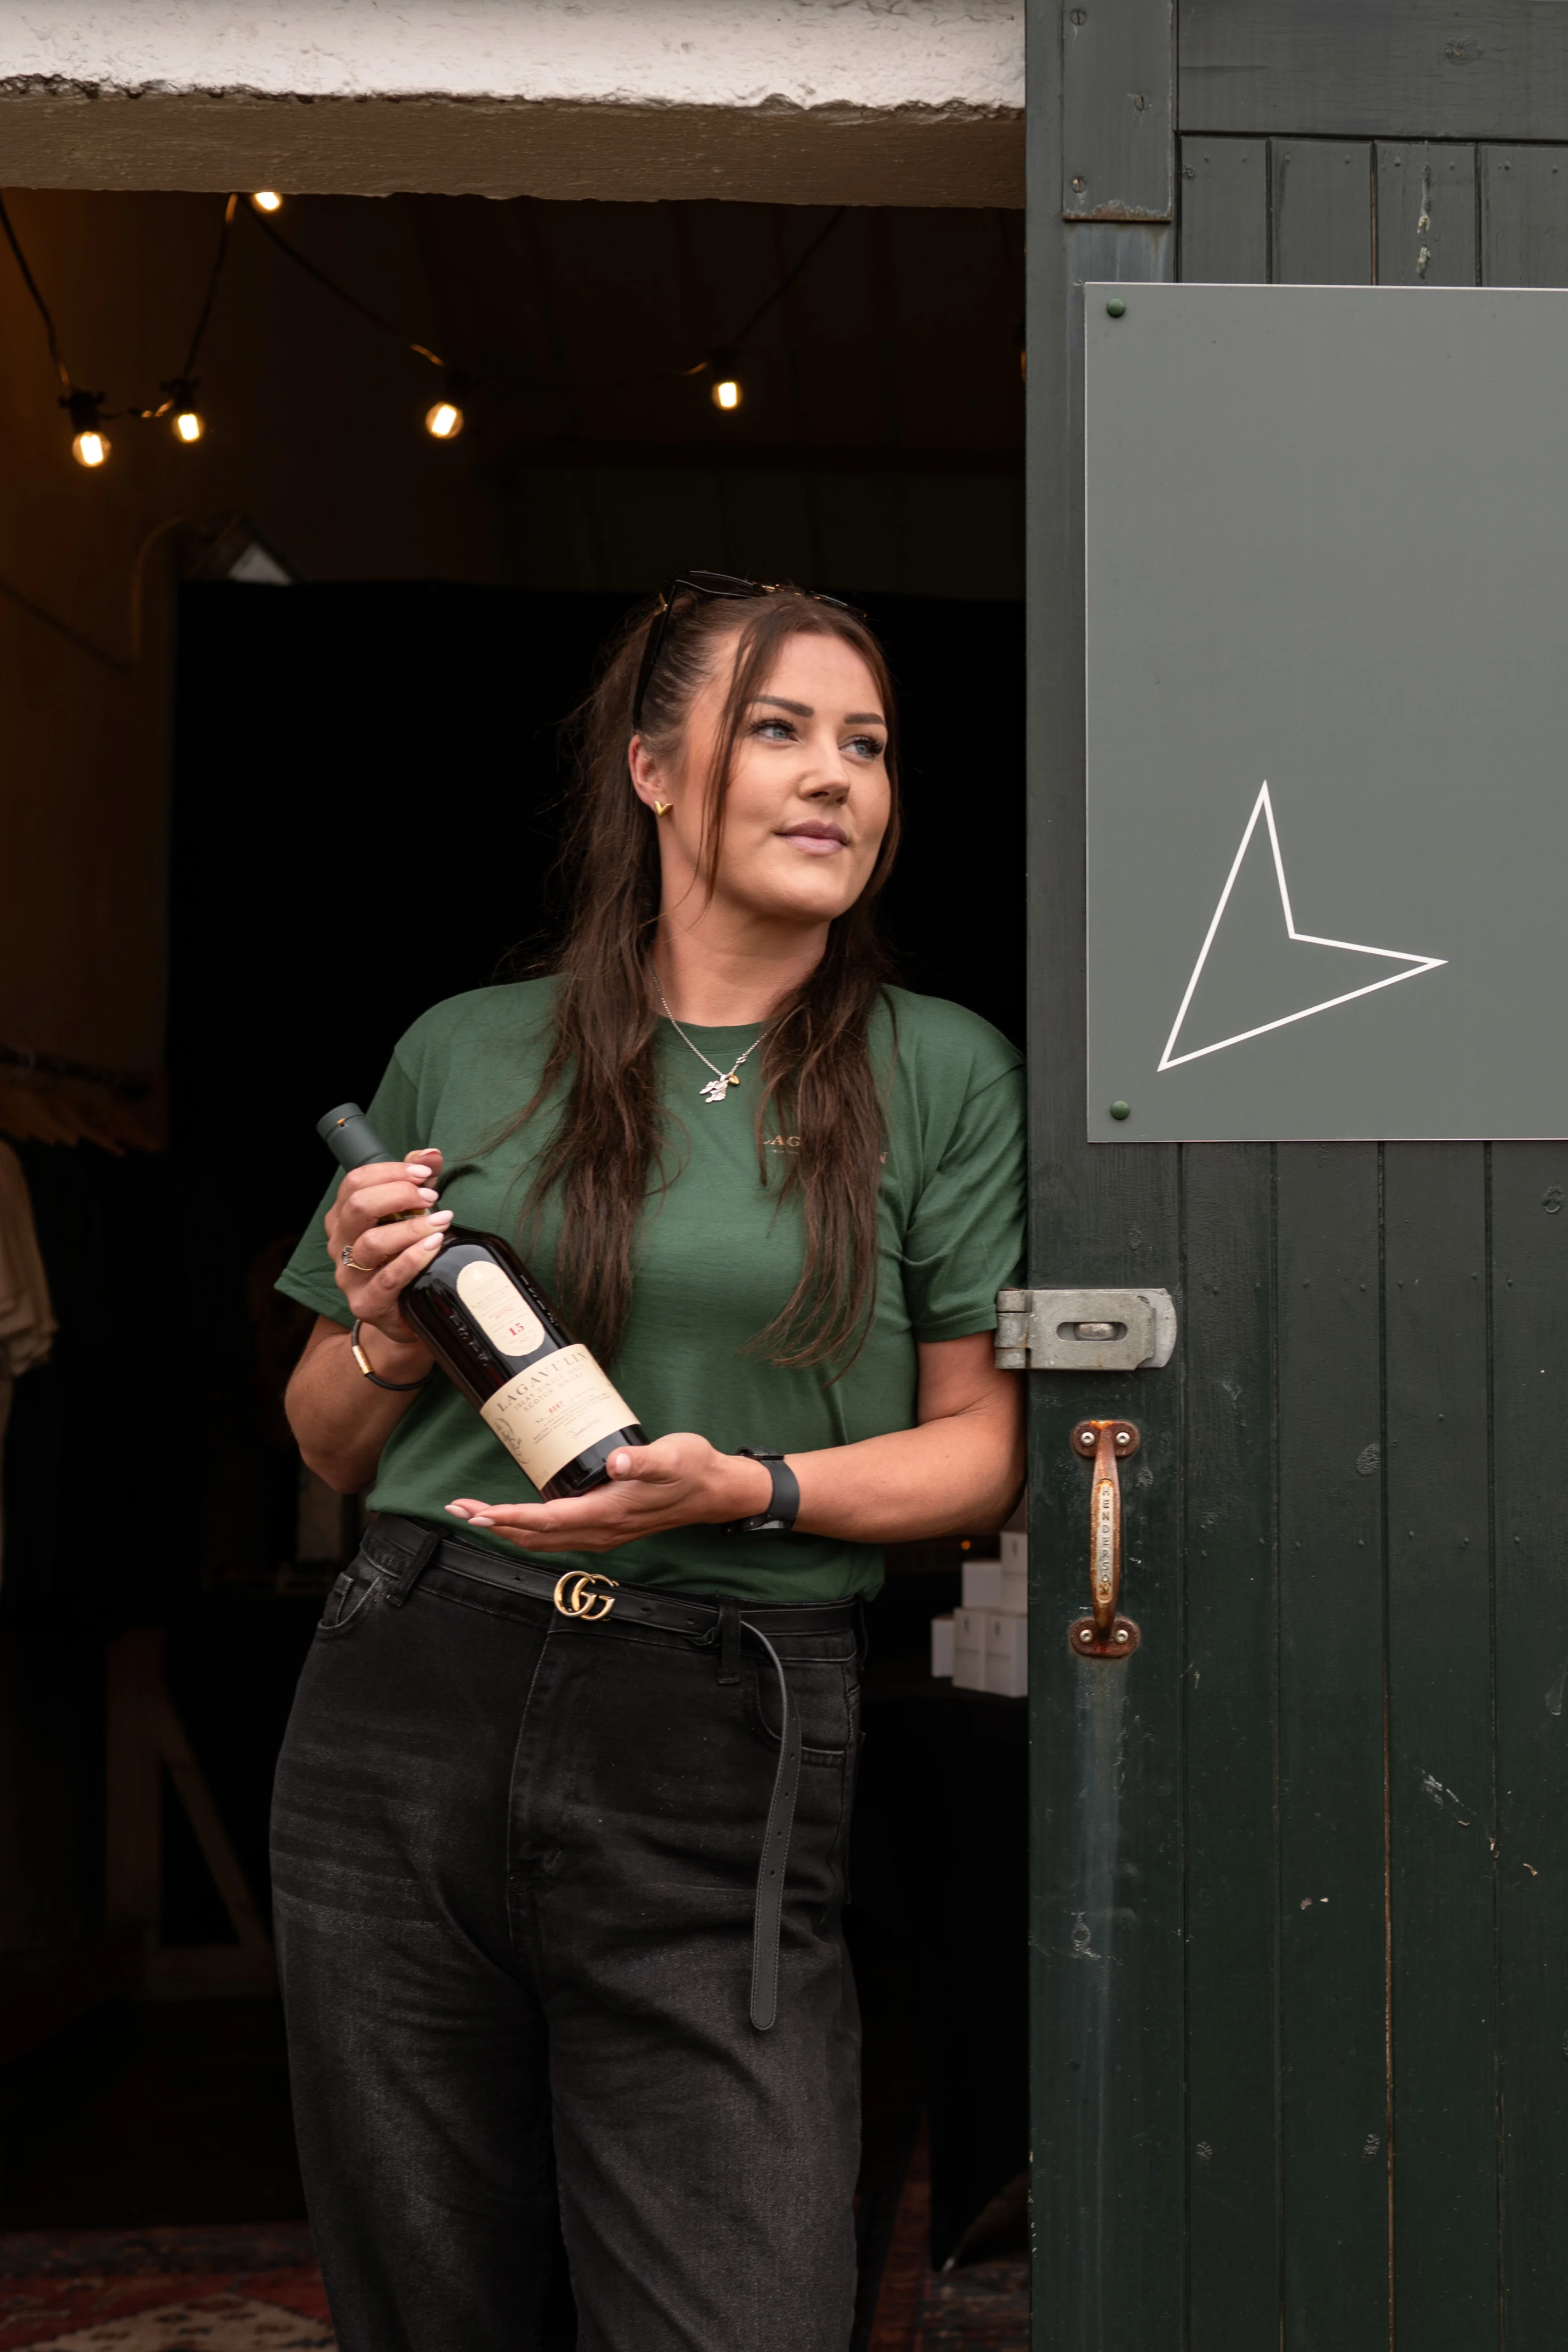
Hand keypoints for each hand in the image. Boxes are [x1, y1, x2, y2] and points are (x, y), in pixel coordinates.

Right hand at [324, 1146, 447, 1355]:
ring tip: (440, 1221)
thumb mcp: (410, 1215)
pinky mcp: (366, 1304)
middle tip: (431, 1197)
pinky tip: (434, 1246)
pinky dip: (413, 1258)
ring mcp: (349, 1276)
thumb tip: (430, 1153)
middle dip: (399, 1194)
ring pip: (372, 1243)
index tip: (424, 1172)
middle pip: (358, 1207)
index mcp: (344, 1218)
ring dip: (411, 1227)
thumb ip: (416, 1182)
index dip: (391, 1171)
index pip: (355, 1182)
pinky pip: (388, 1278)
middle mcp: (340, 1245)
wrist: (405, 1313)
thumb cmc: (405, 1258)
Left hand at [444, 1434, 775, 1555]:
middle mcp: (600, 1531)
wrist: (715, 1491)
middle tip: (458, 1509)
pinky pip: (557, 1536)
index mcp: (608, 1513)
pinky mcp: (605, 1527)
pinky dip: (529, 1530)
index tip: (479, 1512)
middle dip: (494, 1524)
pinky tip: (517, 1519)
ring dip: (507, 1529)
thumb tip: (618, 1463)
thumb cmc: (692, 1469)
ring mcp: (602, 1533)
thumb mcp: (671, 1457)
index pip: (548, 1520)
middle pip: (536, 1535)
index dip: (511, 1518)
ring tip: (474, 1514)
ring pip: (544, 1539)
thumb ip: (643, 1460)